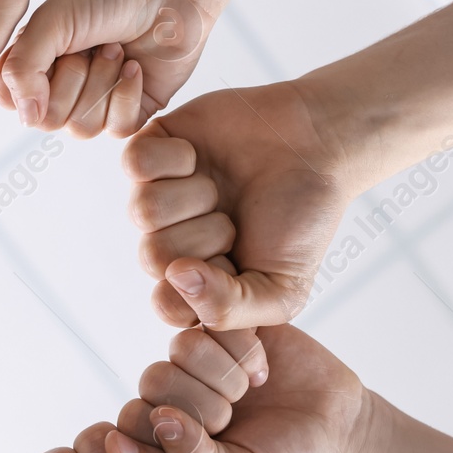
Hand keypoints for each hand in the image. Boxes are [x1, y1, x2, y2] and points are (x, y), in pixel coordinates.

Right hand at [0, 0, 219, 134]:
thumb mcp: (51, 21)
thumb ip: (22, 69)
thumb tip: (26, 118)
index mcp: (36, 60)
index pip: (9, 100)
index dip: (26, 85)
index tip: (50, 52)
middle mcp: (62, 86)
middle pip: (47, 120)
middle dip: (72, 79)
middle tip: (92, 45)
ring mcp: (96, 102)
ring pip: (82, 128)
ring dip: (102, 83)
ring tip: (117, 49)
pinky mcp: (131, 112)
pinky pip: (116, 130)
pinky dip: (126, 95)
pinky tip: (135, 66)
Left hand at [118, 324, 375, 452]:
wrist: (339, 426)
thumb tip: (158, 420)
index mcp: (167, 431)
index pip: (134, 419)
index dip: (173, 426)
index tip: (214, 438)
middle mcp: (177, 390)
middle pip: (155, 377)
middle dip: (204, 401)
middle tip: (236, 412)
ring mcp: (202, 355)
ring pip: (183, 346)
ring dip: (225, 372)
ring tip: (251, 388)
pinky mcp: (230, 325)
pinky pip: (216, 318)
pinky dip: (243, 347)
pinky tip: (263, 367)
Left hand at [123, 82, 355, 328]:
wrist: (318, 141)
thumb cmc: (303, 215)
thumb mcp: (284, 288)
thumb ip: (231, 310)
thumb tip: (176, 279)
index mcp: (198, 280)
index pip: (166, 306)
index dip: (199, 289)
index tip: (234, 266)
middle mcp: (172, 239)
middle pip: (151, 257)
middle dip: (204, 238)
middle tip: (233, 221)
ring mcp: (158, 194)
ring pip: (142, 211)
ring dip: (194, 196)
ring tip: (220, 188)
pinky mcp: (152, 150)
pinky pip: (134, 163)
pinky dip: (175, 158)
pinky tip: (198, 156)